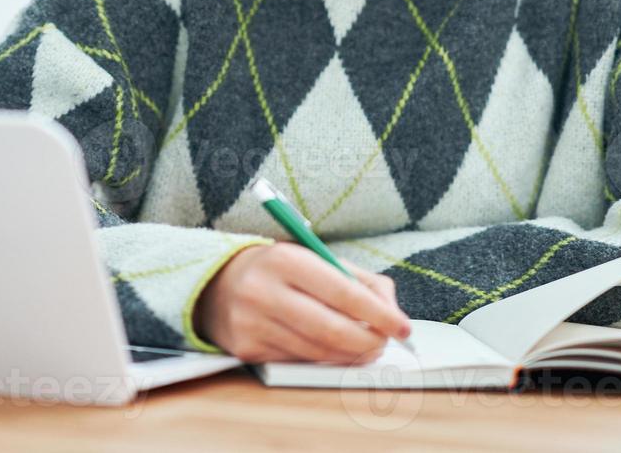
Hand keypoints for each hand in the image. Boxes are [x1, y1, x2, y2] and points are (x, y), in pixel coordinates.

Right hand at [193, 242, 412, 363]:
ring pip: (318, 352)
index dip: (379, 314)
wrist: (218, 285)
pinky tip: (333, 351)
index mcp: (286, 260)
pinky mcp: (247, 349)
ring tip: (364, 347)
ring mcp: (252, 323)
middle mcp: (264, 291)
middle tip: (385, 343)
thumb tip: (393, 313)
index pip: (343, 292)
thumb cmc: (280, 271)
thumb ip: (359, 280)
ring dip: (351, 355)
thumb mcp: (315, 259)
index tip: (403, 327)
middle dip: (369, 341)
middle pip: (332, 330)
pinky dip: (324, 360)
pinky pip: (299, 361)